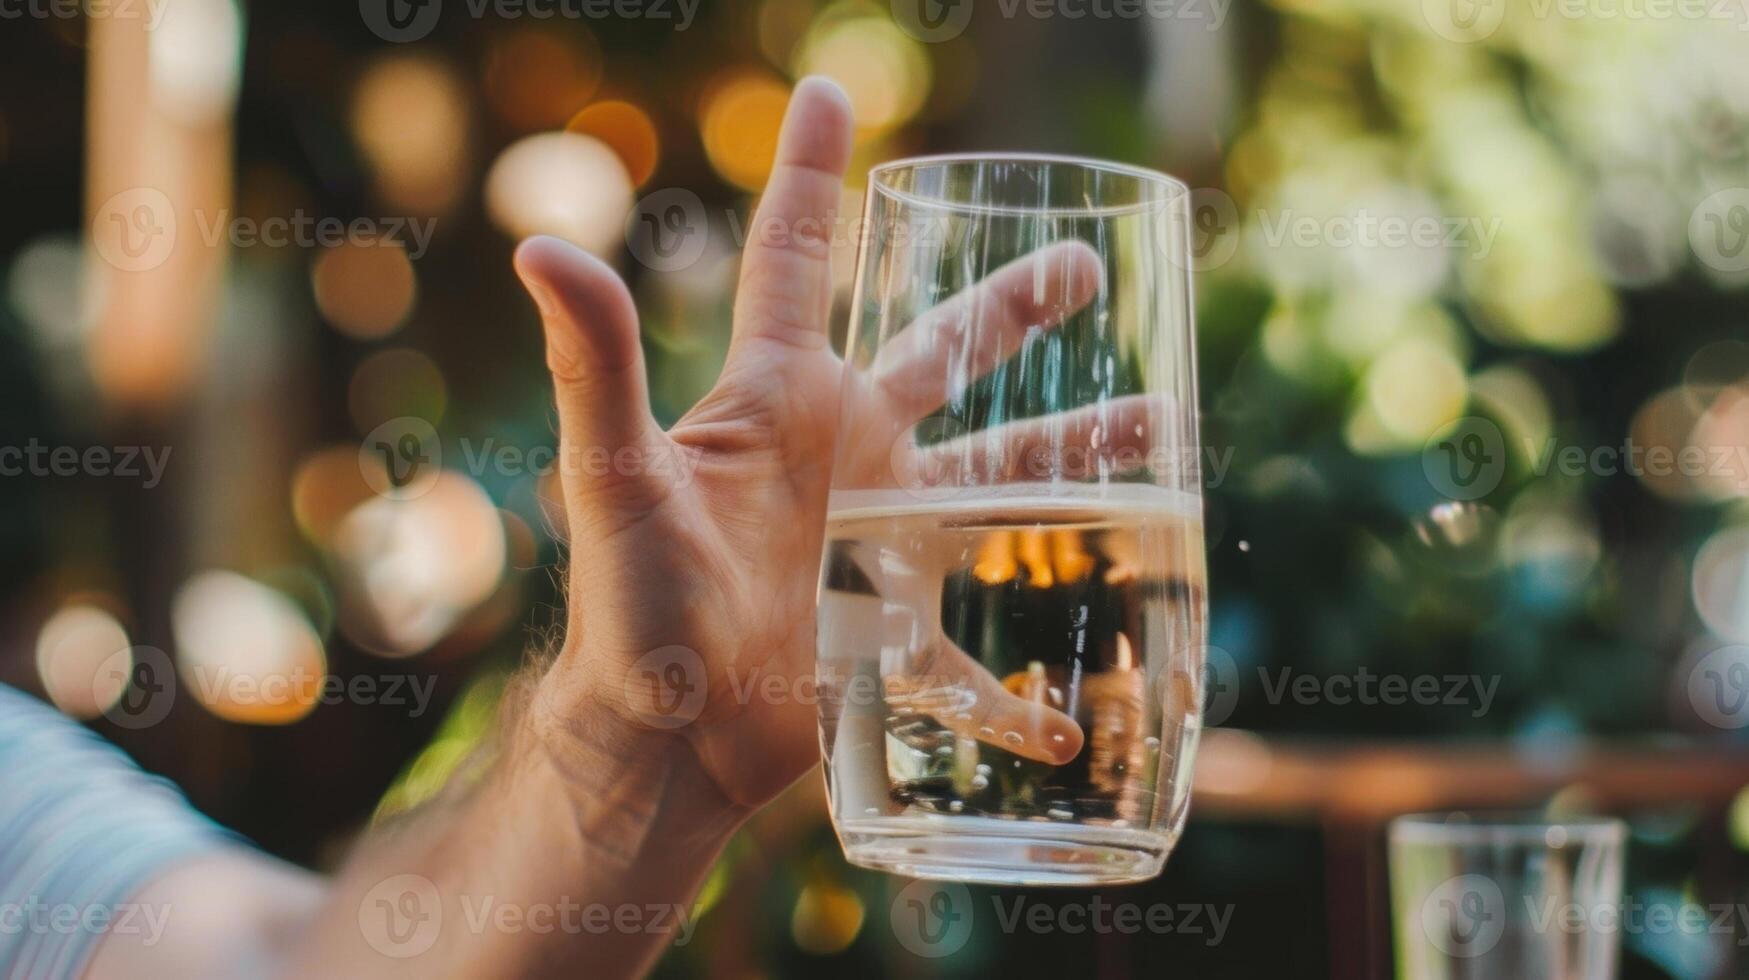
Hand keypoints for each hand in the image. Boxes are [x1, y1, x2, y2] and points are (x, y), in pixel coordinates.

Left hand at [512, 78, 1119, 813]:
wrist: (658, 735)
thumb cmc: (628, 600)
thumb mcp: (620, 476)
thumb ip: (599, 366)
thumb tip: (538, 244)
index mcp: (780, 400)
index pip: (798, 264)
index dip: (814, 179)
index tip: (830, 94)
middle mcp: (843, 454)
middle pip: (945, 356)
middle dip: (1015, 308)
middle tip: (1086, 262)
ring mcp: (880, 538)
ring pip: (1001, 478)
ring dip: (1076, 456)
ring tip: (1159, 422)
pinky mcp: (898, 627)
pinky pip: (976, 652)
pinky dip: (1020, 686)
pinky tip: (1071, 710)